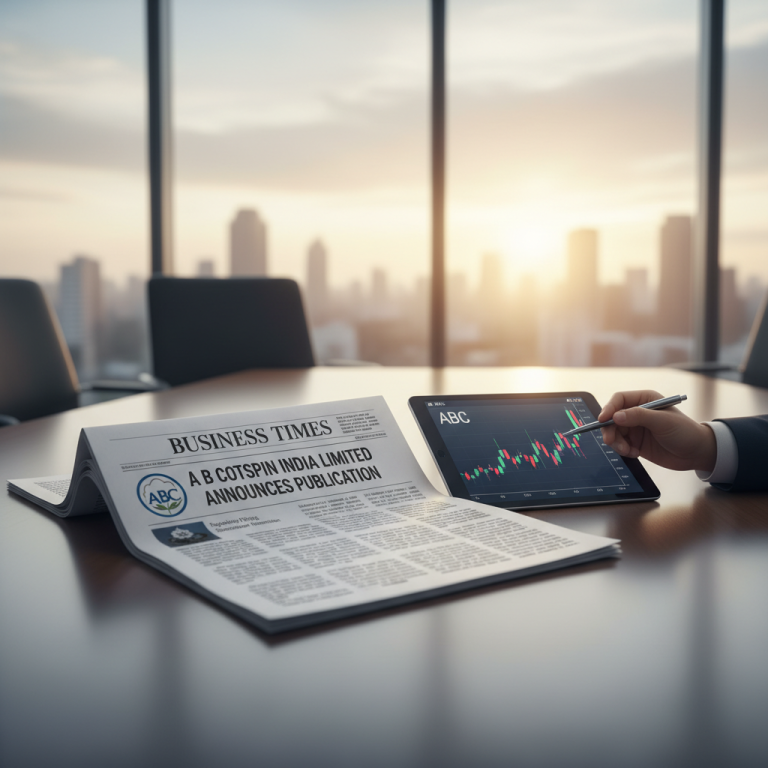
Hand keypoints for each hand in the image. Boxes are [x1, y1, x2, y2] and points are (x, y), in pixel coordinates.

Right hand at [599, 390, 716, 472]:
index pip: (619, 400)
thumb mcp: (662, 421)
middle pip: (612, 418)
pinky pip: (620, 444)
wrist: (696, 454)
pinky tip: (635, 453)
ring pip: (614, 432)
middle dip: (610, 430)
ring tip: (628, 451)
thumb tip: (615, 416)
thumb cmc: (684, 432)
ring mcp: (636, 428)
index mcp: (645, 400)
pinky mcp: (635, 442)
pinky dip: (623, 450)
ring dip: (617, 443)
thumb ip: (638, 416)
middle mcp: (637, 412)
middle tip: (611, 442)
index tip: (603, 420)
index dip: (609, 409)